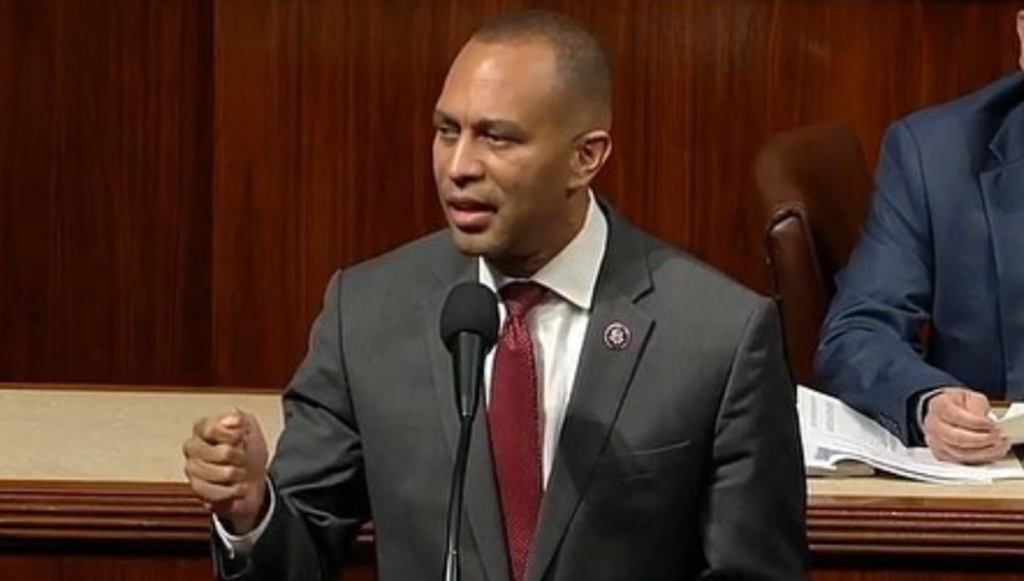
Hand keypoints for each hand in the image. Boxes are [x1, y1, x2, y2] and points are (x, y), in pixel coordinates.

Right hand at [182, 410, 268, 533]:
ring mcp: (192, 468)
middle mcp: (193, 447)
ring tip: (240, 472)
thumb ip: (240, 419)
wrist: (255, 478)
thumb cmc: (249, 451)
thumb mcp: (250, 426)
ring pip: (215, 473)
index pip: (211, 429)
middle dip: (238, 456)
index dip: (232, 436)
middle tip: (242, 457)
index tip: (242, 437)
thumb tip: (234, 419)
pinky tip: (235, 486)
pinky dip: (230, 491)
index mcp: (203, 428)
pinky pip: (212, 491)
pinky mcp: (196, 488)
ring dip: (235, 474)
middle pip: (220, 452)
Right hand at [923, 387, 1009, 463]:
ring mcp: (935, 441)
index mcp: (939, 406)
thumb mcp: (970, 397)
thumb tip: (986, 423)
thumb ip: (978, 407)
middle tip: (997, 437)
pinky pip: (960, 461)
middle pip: (957, 438)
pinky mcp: (941, 454)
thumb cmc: (958, 404)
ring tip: (998, 446)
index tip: (993, 424)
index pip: (957, 417)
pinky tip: (990, 453)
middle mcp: (933, 425)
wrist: (945, 412)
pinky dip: (978, 459)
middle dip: (981, 439)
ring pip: (959, 453)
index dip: (977, 423)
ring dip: (983, 452)